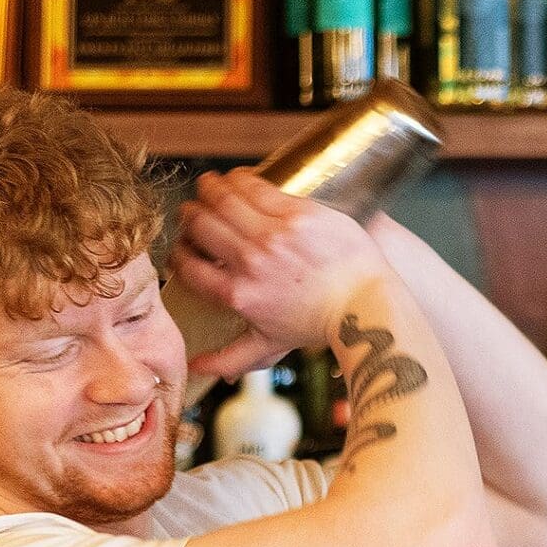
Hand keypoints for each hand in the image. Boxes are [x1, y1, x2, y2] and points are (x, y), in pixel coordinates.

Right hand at [166, 170, 390, 378]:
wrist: (367, 305)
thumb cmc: (321, 325)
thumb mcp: (271, 345)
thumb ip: (231, 357)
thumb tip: (197, 368)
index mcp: (239, 294)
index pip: (189, 266)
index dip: (179, 251)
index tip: (184, 245)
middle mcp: (251, 262)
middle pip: (201, 226)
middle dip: (190, 216)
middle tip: (192, 212)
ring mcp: (273, 235)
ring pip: (224, 200)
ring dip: (209, 190)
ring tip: (208, 187)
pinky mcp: (298, 213)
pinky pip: (256, 187)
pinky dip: (240, 179)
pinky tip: (236, 178)